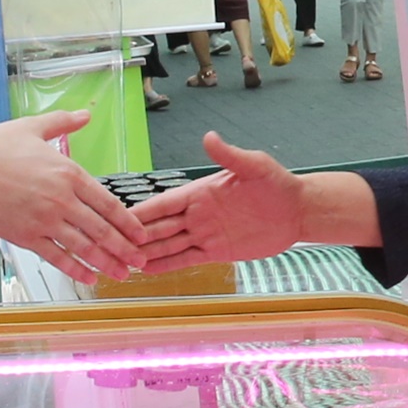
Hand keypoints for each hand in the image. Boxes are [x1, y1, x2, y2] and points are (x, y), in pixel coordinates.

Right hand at [0, 111, 147, 285]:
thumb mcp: (33, 127)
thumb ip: (63, 123)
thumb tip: (85, 115)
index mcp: (70, 174)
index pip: (109, 203)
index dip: (128, 222)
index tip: (141, 234)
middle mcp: (63, 199)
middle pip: (103, 229)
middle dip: (125, 248)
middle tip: (140, 261)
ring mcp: (45, 220)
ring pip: (85, 246)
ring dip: (107, 262)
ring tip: (122, 274)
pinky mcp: (27, 236)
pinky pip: (58, 256)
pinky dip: (76, 269)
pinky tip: (89, 278)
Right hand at [128, 131, 311, 269]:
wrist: (297, 210)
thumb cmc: (277, 183)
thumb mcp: (254, 166)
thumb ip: (229, 155)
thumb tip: (209, 137)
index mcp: (200, 192)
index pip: (163, 203)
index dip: (141, 211)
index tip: (117, 217)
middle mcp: (197, 213)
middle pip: (159, 227)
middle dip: (136, 237)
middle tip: (110, 246)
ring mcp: (205, 233)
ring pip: (168, 245)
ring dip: (146, 253)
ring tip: (122, 262)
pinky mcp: (216, 251)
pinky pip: (186, 258)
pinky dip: (166, 265)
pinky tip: (147, 270)